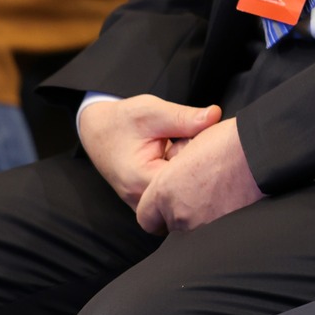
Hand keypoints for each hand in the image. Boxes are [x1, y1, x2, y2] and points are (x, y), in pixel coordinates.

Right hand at [133, 115, 263, 233]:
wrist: (98, 129)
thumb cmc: (122, 120)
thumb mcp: (152, 112)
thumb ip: (184, 117)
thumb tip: (215, 115)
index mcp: (140, 180)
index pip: (187, 183)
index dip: (201, 162)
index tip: (202, 145)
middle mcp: (141, 199)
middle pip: (187, 194)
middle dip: (199, 171)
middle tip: (196, 147)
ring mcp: (145, 203)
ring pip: (183, 197)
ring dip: (190, 176)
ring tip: (186, 153)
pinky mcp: (150, 200)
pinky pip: (175, 196)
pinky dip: (183, 179)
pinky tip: (182, 161)